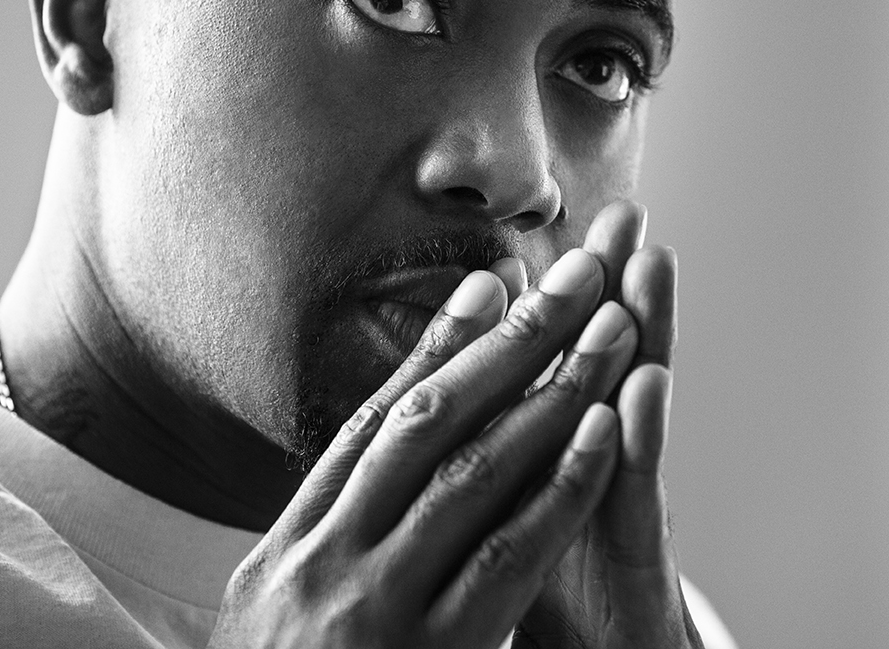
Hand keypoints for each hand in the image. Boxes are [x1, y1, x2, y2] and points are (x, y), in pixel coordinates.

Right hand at [209, 248, 640, 647]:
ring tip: (609, 327)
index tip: (489, 288)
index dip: (434, 351)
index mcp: (287, 550)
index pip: (373, 427)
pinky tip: (604, 429)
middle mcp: (325, 563)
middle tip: (573, 273)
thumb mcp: (279, 620)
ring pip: (474, 472)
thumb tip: (387, 459)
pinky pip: (509, 554)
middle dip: (511, 342)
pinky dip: (559, 483)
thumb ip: (328, 542)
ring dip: (552, 391)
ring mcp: (376, 608)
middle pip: (430, 424)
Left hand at [517, 203, 702, 648]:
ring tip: (649, 262)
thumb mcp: (495, 541)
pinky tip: (641, 387)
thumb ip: (483, 480)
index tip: (547, 242)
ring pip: (631, 417)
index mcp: (546, 472)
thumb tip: (438, 425)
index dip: (550, 314)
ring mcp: (618, 529)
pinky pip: (635, 504)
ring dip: (644, 334)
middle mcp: (592, 487)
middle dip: (607, 292)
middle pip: (601, 373)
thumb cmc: (542, 618)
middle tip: (621, 216)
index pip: (550, 379)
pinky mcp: (638, 575)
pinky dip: (639, 442)